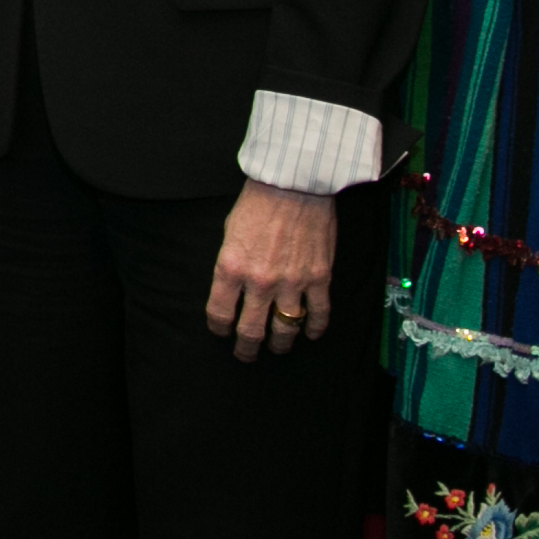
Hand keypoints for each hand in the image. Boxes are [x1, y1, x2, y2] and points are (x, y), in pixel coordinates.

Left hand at [206, 179, 337, 360]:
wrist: (293, 184)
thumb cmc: (256, 203)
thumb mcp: (229, 233)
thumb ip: (231, 265)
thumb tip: (233, 288)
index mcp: (231, 268)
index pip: (220, 314)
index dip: (219, 329)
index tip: (221, 332)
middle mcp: (260, 282)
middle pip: (251, 331)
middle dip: (246, 348)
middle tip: (246, 354)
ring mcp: (292, 283)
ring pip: (285, 329)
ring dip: (280, 344)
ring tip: (277, 347)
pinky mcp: (319, 278)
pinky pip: (318, 315)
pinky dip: (314, 329)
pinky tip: (309, 333)